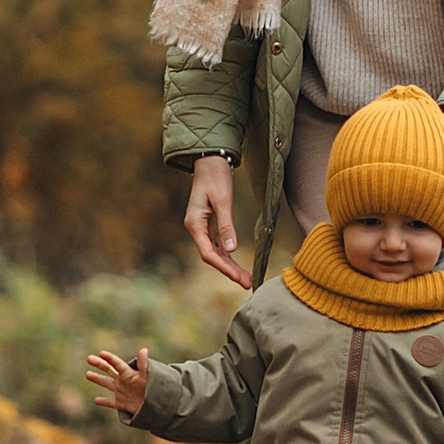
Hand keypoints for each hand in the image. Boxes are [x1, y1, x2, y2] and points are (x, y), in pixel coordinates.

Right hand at [86, 345, 151, 417]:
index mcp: (128, 374)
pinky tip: (96, 400)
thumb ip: (144, 364)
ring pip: (106, 384)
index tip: (101, 353)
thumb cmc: (154, 388)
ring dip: (97, 379)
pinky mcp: (121, 403)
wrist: (158, 405)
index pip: (117, 364)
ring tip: (87, 374)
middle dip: (99, 364)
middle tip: (89, 358)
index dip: (109, 358)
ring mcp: (121, 391)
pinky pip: (110, 402)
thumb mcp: (147, 375)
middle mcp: (123, 381)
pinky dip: (103, 401)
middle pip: (109, 370)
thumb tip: (144, 349)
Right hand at [182, 156, 248, 290]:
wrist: (210, 160)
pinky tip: (239, 264)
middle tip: (248, 283)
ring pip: (217, 252)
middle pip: (213, 256)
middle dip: (229, 271)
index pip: (208, 253)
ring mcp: (204, 226)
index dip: (223, 267)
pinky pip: (220, 244)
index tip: (237, 278)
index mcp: (195, 224)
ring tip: (247, 279)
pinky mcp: (211, 223)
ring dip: (231, 266)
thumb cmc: (215, 176)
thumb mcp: (222, 200)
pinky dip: (229, 255)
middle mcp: (197, 228)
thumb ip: (226, 224)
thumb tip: (231, 249)